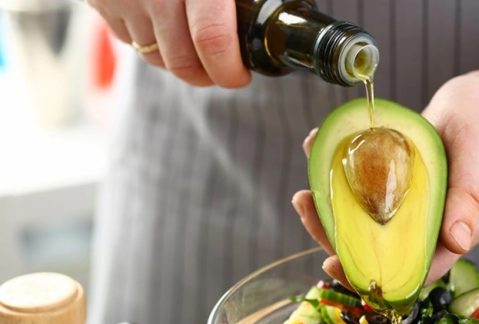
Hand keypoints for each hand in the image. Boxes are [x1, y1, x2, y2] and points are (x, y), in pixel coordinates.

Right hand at [88, 0, 250, 86]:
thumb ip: (246, 4)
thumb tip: (295, 19)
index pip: (212, 37)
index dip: (229, 69)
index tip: (240, 77)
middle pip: (181, 60)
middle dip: (207, 75)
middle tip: (226, 70)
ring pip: (155, 57)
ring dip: (180, 60)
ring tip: (198, 42)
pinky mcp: (98, 0)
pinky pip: (129, 40)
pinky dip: (152, 41)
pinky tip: (167, 23)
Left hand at [292, 71, 478, 285]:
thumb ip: (471, 196)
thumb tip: (457, 242)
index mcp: (457, 231)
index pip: (411, 269)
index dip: (371, 273)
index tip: (333, 260)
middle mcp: (432, 226)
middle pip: (380, 249)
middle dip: (338, 237)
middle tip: (306, 204)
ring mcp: (414, 207)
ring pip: (367, 224)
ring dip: (332, 210)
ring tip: (305, 188)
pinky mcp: (400, 187)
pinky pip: (367, 193)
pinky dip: (341, 180)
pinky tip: (320, 152)